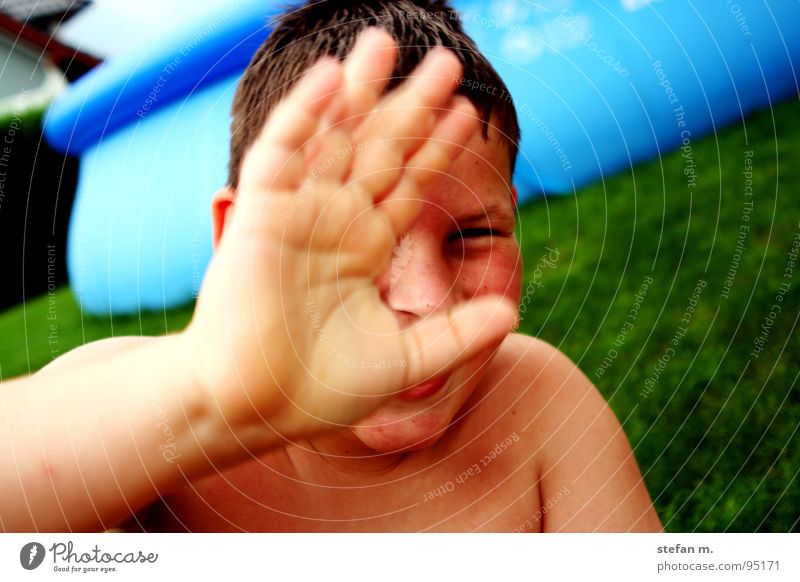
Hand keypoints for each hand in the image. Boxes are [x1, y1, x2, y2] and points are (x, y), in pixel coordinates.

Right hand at [184, 29, 516, 443]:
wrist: (256, 409)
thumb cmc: (319, 391)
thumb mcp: (405, 359)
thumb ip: (456, 334)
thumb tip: (511, 313)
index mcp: (366, 248)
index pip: (411, 184)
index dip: (439, 149)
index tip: (470, 115)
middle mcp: (336, 222)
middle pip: (381, 148)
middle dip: (413, 105)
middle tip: (445, 63)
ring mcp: (298, 213)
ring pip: (334, 137)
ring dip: (359, 90)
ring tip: (385, 43)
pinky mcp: (260, 215)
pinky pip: (282, 153)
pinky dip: (303, 115)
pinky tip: (332, 78)